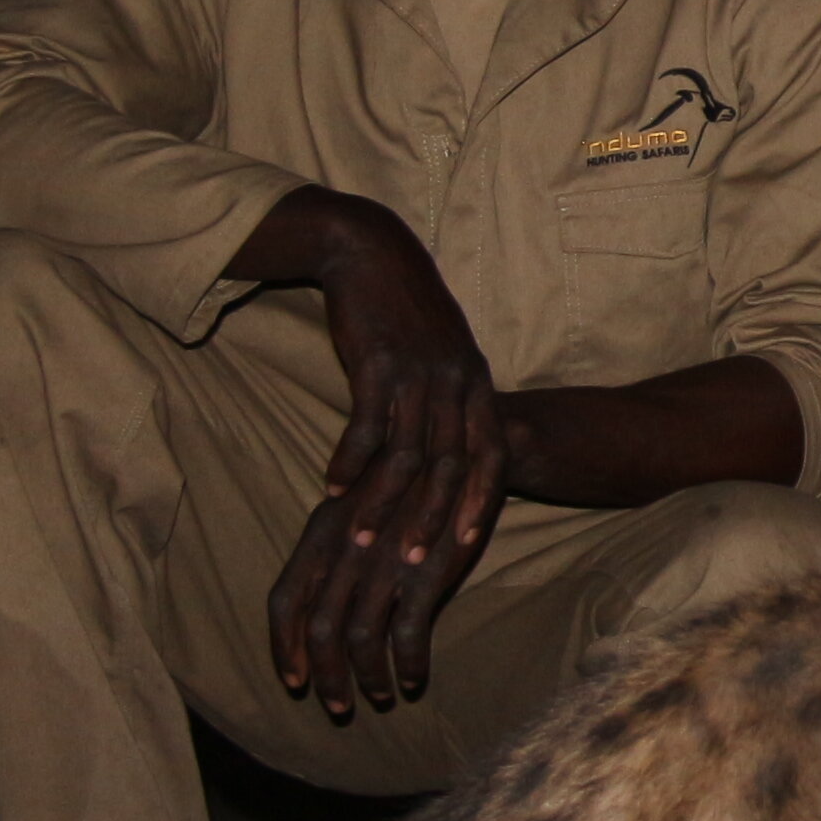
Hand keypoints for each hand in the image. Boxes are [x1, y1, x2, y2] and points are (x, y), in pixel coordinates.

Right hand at [265, 200, 509, 716]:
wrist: (373, 253)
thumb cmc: (407, 315)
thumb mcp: (445, 358)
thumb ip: (453, 407)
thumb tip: (455, 459)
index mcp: (477, 384)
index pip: (489, 455)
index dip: (480, 502)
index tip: (467, 549)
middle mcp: (456, 381)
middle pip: (452, 464)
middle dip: (434, 519)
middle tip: (416, 567)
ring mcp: (418, 371)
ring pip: (408, 451)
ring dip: (386, 501)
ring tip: (363, 541)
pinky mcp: (378, 359)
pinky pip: (366, 420)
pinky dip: (350, 457)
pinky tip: (331, 486)